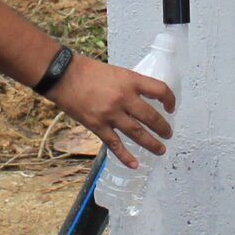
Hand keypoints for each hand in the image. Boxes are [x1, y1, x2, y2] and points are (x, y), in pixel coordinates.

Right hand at [49, 53, 175, 165]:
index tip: (171, 107)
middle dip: (163, 128)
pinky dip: (126, 156)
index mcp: (130, 81)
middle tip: (168, 134)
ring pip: (138, 133)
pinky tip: (134, 164)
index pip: (159, 90)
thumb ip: (129, 85)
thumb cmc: (87, 71)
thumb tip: (141, 98)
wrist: (62, 76)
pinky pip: (115, 144)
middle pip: (151, 117)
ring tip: (160, 150)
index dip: (170, 100)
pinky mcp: (98, 125)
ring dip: (151, 144)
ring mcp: (111, 114)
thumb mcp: (115, 72)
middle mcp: (124, 98)